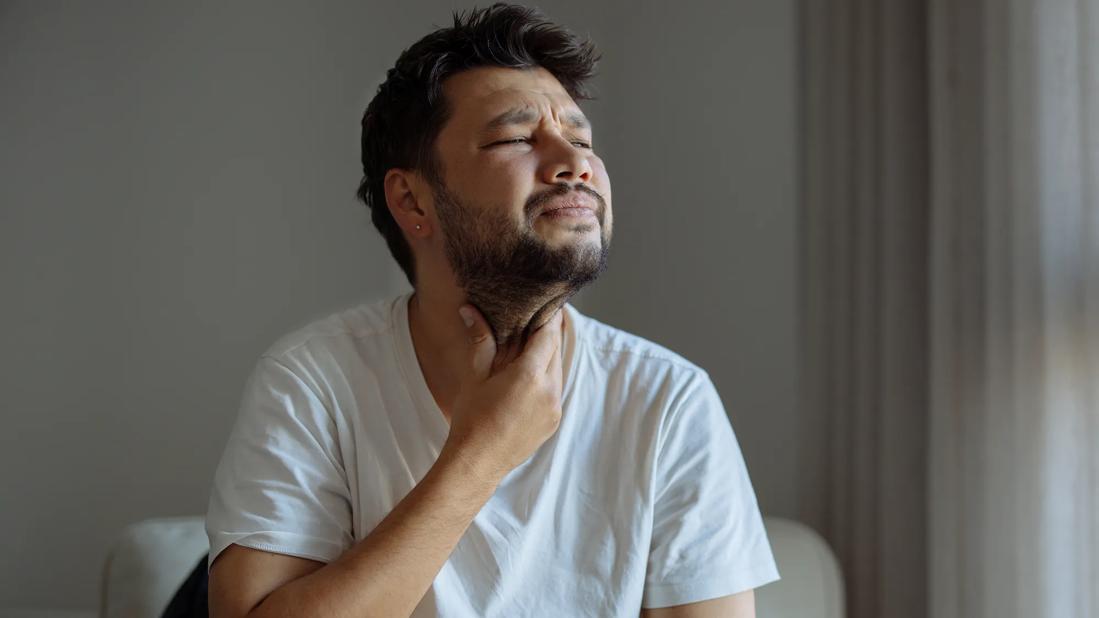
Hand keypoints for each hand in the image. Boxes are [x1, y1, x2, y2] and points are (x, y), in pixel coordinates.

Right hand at [441, 304, 564, 482]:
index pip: (549, 334)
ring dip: (546, 357)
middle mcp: (550, 391)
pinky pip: (555, 390)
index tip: (545, 304)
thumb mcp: (475, 376)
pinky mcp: (554, 421)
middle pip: (556, 350)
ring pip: (557, 370)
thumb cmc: (471, 419)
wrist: (476, 463)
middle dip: (546, 335)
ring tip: (527, 349)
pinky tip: (527, 379)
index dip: (549, 317)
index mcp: (530, 376)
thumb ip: (481, 340)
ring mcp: (555, 408)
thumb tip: (469, 309)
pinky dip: (546, 379)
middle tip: (532, 322)